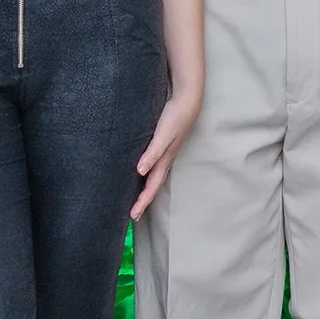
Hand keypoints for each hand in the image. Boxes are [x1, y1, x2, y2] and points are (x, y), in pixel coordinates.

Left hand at [130, 85, 202, 217]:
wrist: (187, 102)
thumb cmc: (175, 118)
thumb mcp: (163, 136)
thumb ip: (152, 153)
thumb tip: (140, 171)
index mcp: (164, 161)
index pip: (151, 187)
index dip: (142, 202)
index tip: (132, 216)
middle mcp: (164, 160)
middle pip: (152, 186)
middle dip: (143, 201)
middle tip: (133, 215)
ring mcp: (165, 153)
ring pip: (153, 177)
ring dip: (145, 189)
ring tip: (136, 199)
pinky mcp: (162, 145)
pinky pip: (153, 165)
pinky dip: (146, 174)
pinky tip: (140, 172)